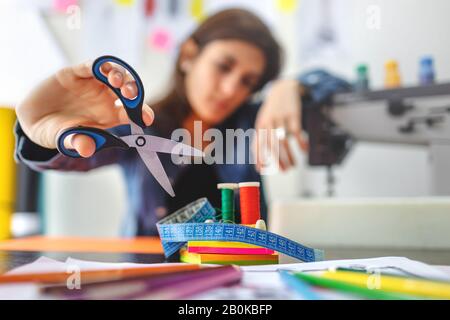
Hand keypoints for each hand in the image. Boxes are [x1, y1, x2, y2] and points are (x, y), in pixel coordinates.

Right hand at [16, 60, 153, 157]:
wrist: (33, 119)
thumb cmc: (58, 132)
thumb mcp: (66, 140)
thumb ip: (78, 142)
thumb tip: (87, 150)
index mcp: (111, 115)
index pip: (133, 112)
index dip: (142, 112)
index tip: (147, 118)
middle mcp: (106, 98)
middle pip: (127, 90)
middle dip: (132, 90)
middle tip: (130, 93)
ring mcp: (93, 83)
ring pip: (113, 74)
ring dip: (118, 74)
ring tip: (115, 81)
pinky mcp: (77, 73)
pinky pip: (91, 66)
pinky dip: (96, 65)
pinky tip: (98, 68)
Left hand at [253, 79, 307, 171]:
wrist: (282, 89)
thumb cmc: (272, 111)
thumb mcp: (263, 123)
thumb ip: (261, 140)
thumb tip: (259, 163)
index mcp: (260, 126)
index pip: (258, 144)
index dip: (259, 158)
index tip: (262, 170)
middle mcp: (269, 122)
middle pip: (272, 145)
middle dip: (277, 161)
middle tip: (284, 172)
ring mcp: (281, 118)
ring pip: (284, 140)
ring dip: (290, 155)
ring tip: (294, 165)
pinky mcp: (293, 114)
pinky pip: (297, 131)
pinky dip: (301, 142)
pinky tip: (305, 151)